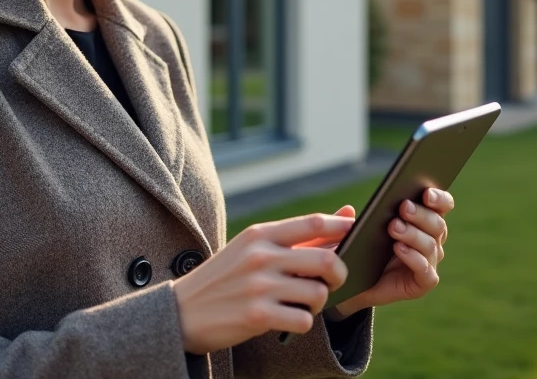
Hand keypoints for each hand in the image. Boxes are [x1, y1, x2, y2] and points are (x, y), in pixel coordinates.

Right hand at [172, 213, 354, 353]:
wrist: (182, 311)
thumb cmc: (225, 277)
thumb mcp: (253, 248)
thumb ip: (300, 235)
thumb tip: (346, 214)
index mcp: (259, 234)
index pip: (313, 223)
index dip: (342, 228)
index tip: (354, 233)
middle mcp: (260, 256)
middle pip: (327, 260)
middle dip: (339, 274)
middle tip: (331, 281)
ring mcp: (259, 287)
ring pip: (319, 294)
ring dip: (319, 302)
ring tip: (303, 303)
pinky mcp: (257, 316)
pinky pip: (304, 320)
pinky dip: (303, 323)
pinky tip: (289, 319)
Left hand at [329, 188, 454, 317]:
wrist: (357, 285)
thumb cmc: (362, 250)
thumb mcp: (356, 231)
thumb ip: (350, 221)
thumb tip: (348, 210)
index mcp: (423, 221)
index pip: (442, 205)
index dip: (438, 198)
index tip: (425, 192)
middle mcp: (431, 241)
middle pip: (437, 224)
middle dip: (421, 214)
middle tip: (403, 207)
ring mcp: (429, 263)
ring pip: (430, 245)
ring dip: (413, 234)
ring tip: (393, 227)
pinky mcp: (423, 283)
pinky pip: (426, 271)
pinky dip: (414, 258)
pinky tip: (399, 248)